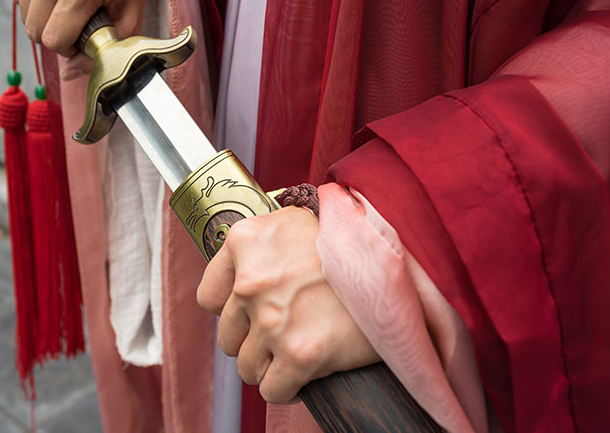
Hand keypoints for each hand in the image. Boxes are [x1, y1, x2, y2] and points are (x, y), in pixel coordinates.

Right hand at [10, 0, 146, 80]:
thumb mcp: (130, 8)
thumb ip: (107, 46)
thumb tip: (69, 73)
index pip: (54, 39)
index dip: (68, 48)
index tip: (82, 38)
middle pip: (34, 30)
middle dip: (55, 35)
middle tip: (75, 21)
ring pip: (23, 13)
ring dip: (44, 16)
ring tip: (67, 0)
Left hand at [196, 207, 380, 403]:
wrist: (400, 259)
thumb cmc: (351, 238)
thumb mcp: (296, 220)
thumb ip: (261, 243)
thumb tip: (241, 270)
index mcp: (244, 241)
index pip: (209, 297)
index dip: (234, 308)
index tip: (255, 310)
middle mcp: (251, 280)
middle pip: (229, 336)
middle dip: (254, 338)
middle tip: (287, 330)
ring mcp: (273, 320)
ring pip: (248, 367)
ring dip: (271, 365)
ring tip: (300, 350)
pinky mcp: (300, 354)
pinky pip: (272, 389)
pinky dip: (287, 388)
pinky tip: (305, 375)